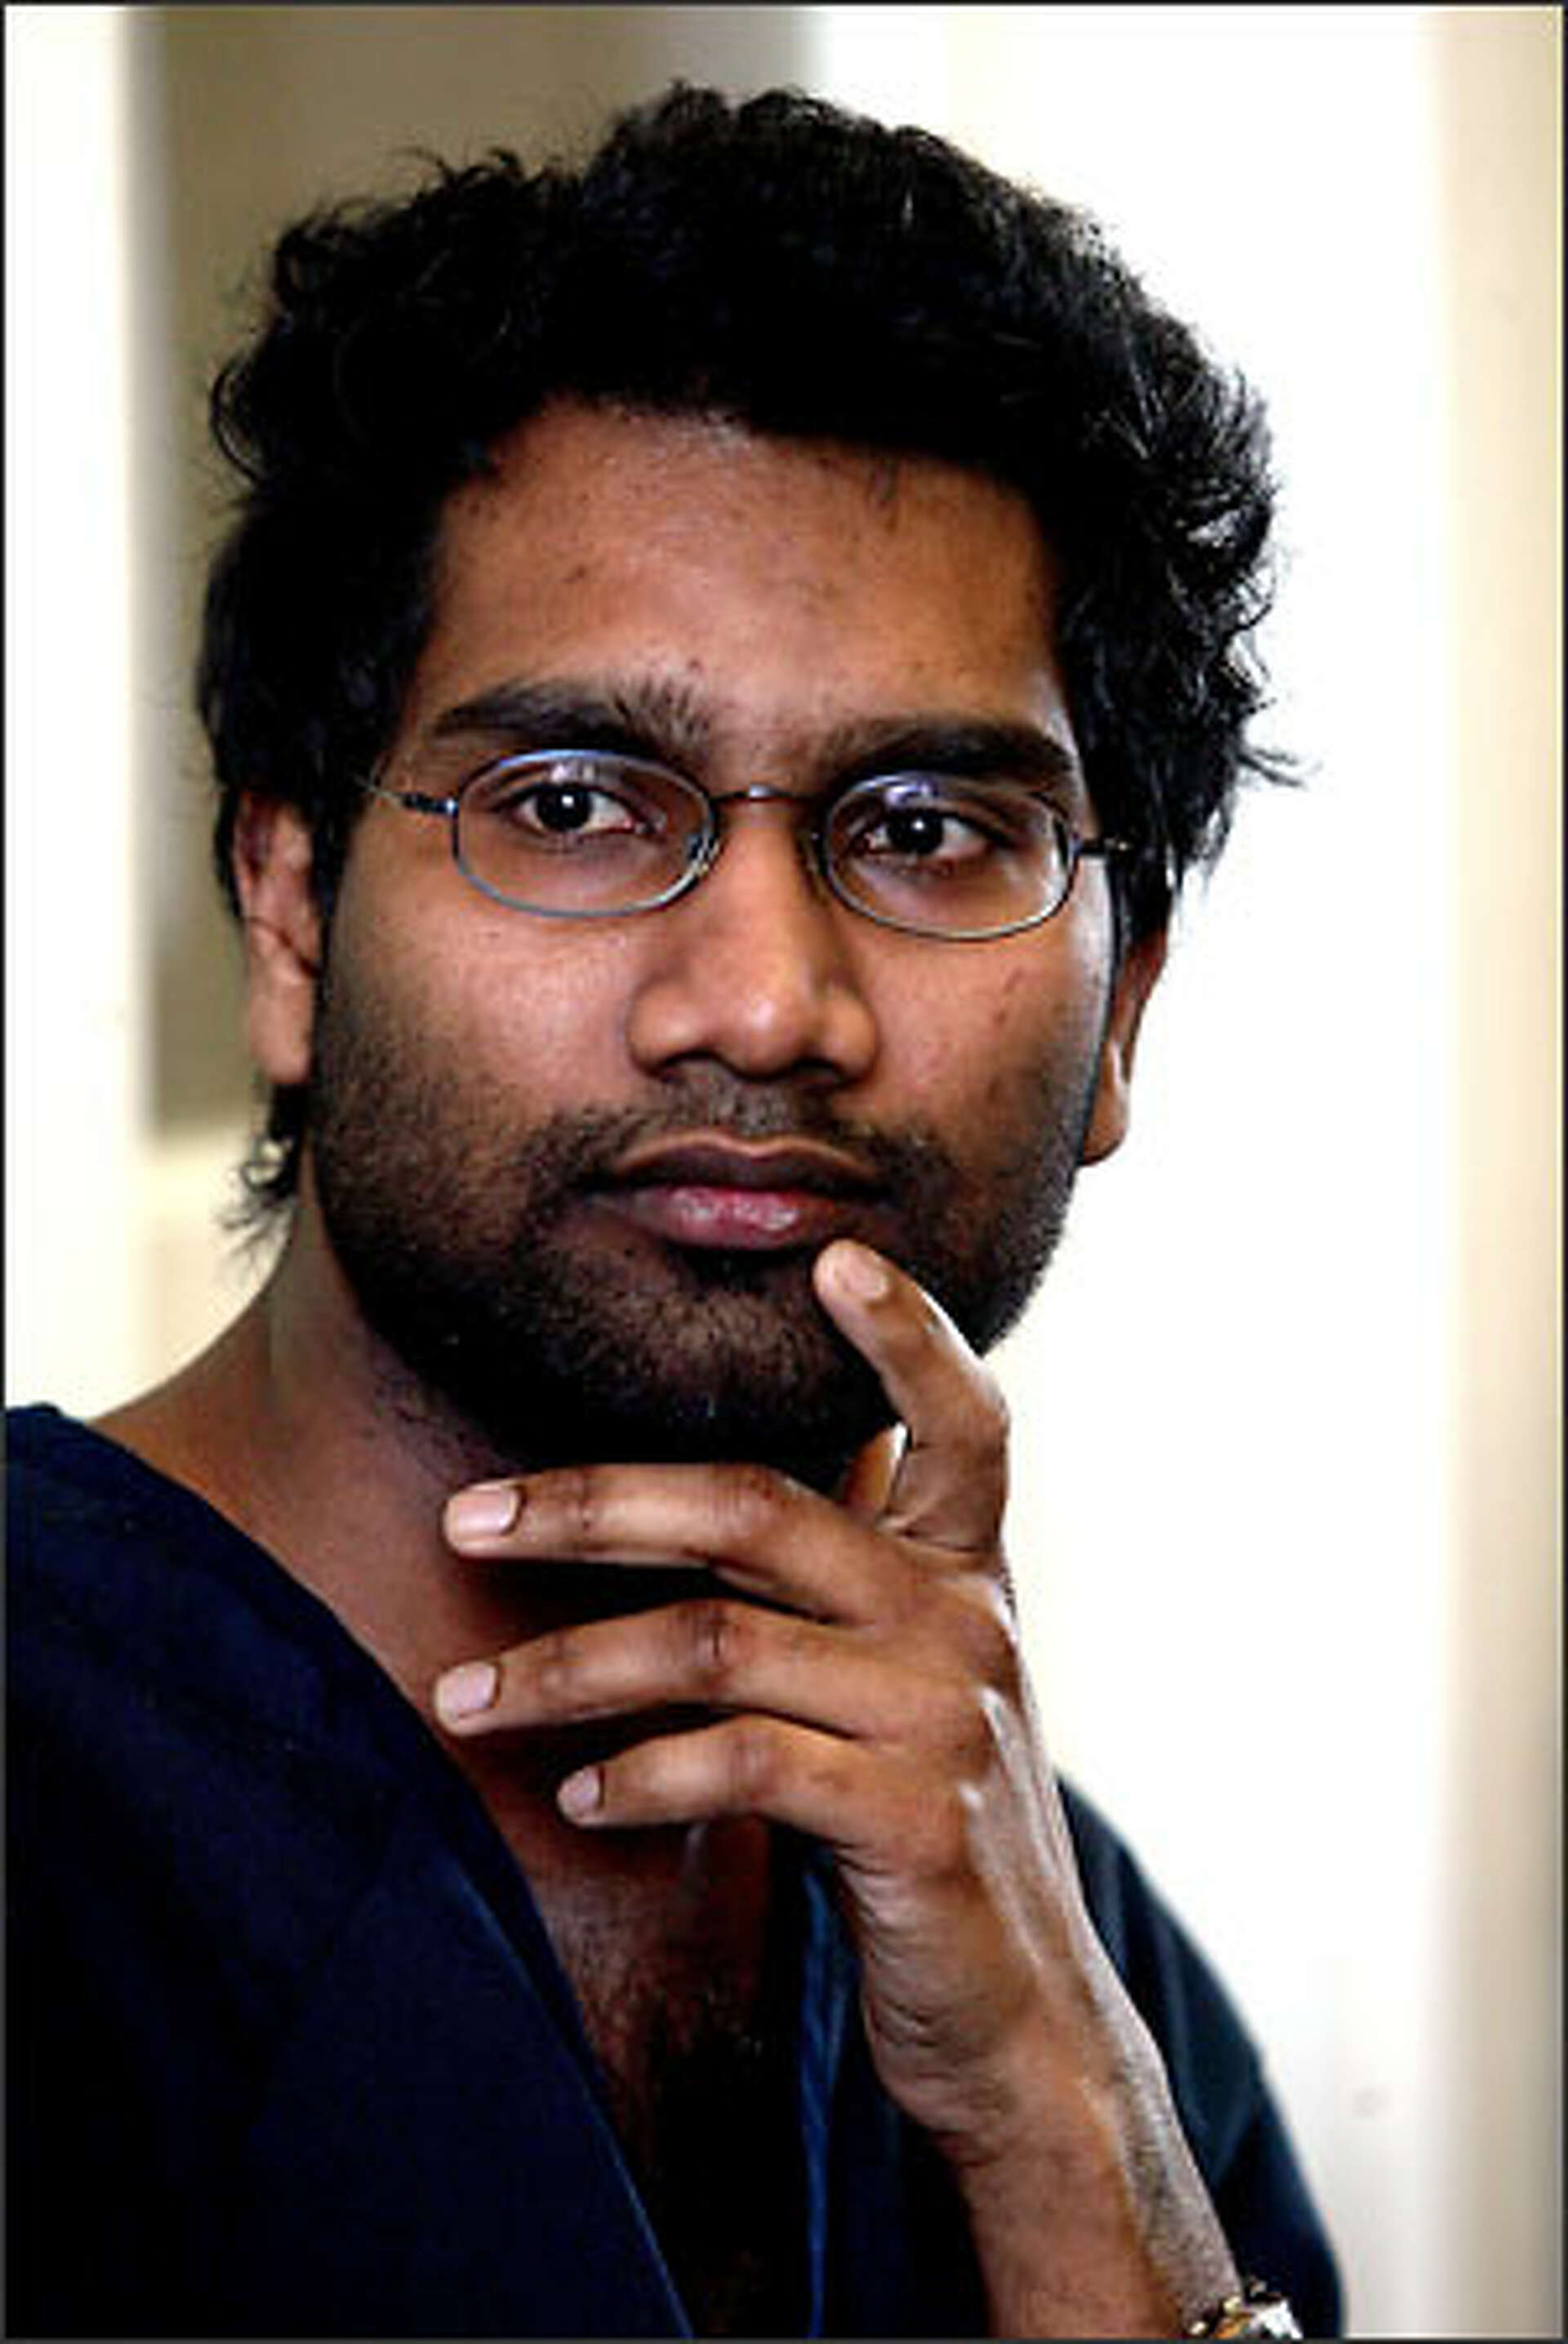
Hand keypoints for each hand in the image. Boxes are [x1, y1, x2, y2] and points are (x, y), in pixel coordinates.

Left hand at [434, 1239, 1237, 2334]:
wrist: (1022, 2025)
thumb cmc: (922, 1838)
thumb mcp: (905, 1694)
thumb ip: (835, 1603)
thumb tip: (684, 1524)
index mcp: (966, 1577)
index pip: (964, 1423)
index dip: (908, 1333)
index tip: (835, 1254)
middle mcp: (962, 1623)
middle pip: (757, 1508)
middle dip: (593, 1502)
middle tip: (466, 1518)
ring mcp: (942, 1717)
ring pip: (717, 1641)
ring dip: (568, 1669)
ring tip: (465, 1701)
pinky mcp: (911, 1819)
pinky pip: (739, 1764)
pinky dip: (640, 1774)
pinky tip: (579, 1795)